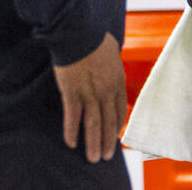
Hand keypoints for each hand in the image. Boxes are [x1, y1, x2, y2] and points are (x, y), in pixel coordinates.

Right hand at [52, 33, 127, 163]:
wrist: (79, 32)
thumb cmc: (94, 37)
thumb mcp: (111, 51)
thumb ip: (111, 64)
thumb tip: (110, 62)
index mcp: (117, 81)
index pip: (120, 109)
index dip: (117, 125)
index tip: (114, 136)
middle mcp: (106, 91)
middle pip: (108, 122)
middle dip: (107, 141)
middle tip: (105, 156)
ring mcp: (89, 93)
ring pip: (93, 124)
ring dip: (93, 143)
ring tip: (93, 158)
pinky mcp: (72, 93)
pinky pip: (73, 117)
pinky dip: (72, 131)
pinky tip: (71, 142)